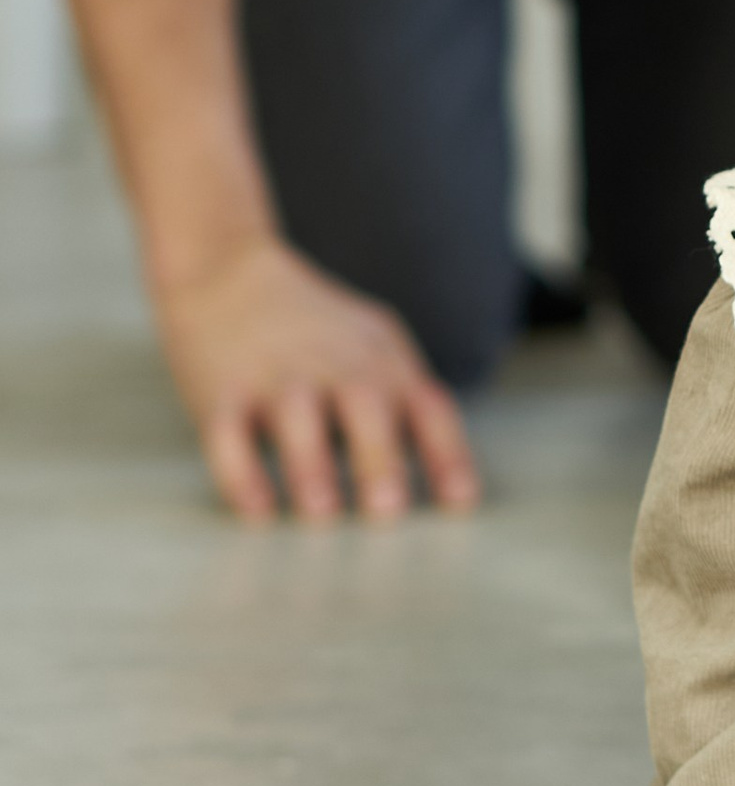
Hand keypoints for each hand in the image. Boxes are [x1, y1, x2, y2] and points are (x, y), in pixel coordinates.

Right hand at [155, 238, 479, 522]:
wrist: (231, 272)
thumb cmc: (320, 332)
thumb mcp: (377, 348)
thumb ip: (410, 403)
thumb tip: (450, 482)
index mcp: (384, 363)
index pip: (428, 407)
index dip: (447, 455)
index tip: (462, 503)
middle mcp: (335, 367)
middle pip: (365, 406)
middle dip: (377, 458)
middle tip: (387, 512)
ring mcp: (277, 377)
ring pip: (297, 417)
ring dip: (310, 466)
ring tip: (321, 513)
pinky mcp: (222, 391)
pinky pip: (228, 434)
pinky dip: (240, 474)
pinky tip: (258, 512)